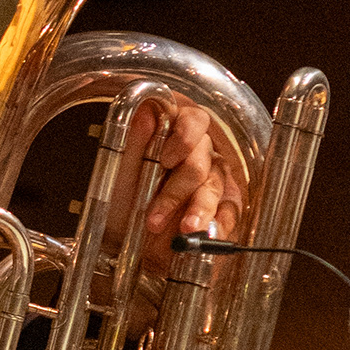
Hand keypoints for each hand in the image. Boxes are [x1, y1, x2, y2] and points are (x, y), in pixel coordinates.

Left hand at [123, 99, 244, 271]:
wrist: (124, 230)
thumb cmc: (124, 192)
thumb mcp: (120, 169)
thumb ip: (133, 142)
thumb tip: (144, 115)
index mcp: (176, 132)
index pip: (193, 121)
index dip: (183, 138)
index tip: (166, 160)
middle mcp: (200, 151)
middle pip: (201, 161)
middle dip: (178, 189)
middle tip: (158, 213)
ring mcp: (213, 177)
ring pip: (215, 187)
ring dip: (200, 209)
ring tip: (186, 229)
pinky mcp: (223, 203)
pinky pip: (229, 211)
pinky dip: (220, 224)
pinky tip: (208, 234)